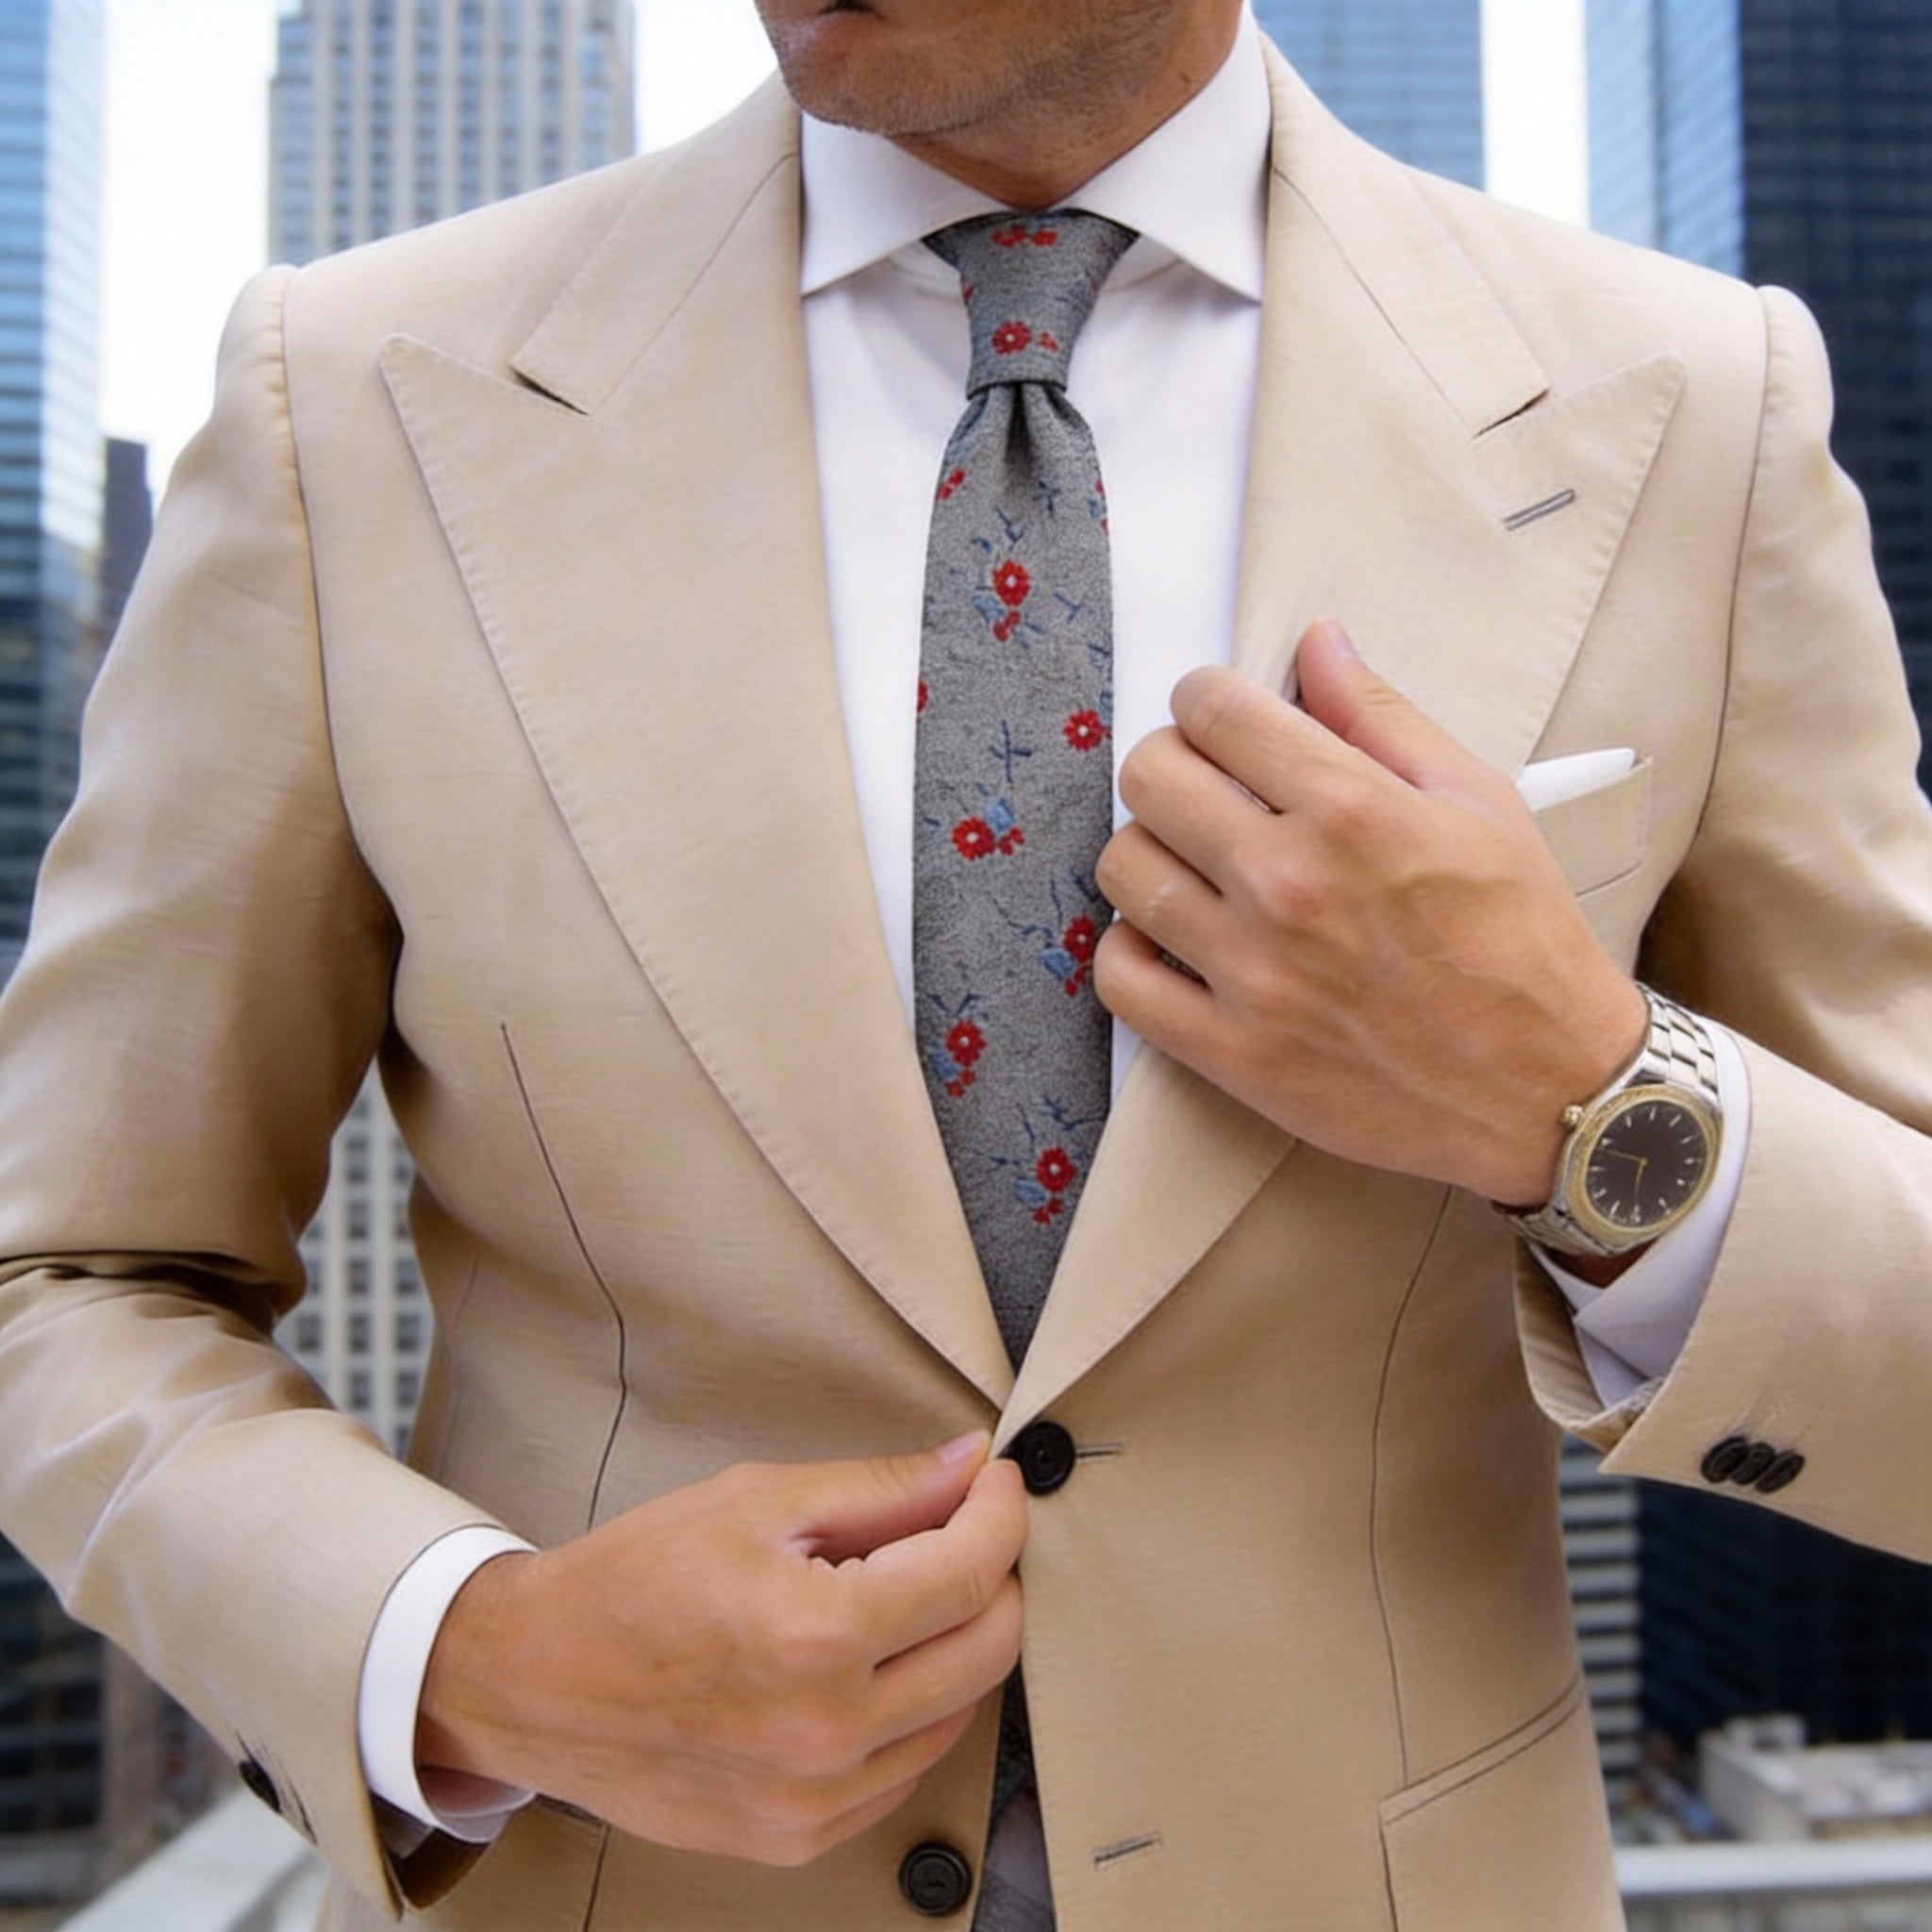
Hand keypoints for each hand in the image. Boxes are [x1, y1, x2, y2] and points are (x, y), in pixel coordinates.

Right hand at [415, 1431, 1025, 1867]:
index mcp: (815, 1635)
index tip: (995, 1483)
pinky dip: (913, 1710)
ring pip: (960, 1713)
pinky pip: (906, 1770)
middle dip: (994, 1575)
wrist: (533, 1682)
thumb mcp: (756, 1501)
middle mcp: (827, 1731)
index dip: (1000, 1512)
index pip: (971, 1571)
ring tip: (902, 1596)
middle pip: (989, 1649)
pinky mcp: (799, 1838)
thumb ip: (879, 1488)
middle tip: (961, 1531)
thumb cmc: (633, 1580)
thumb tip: (971, 1466)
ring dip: (956, 1644)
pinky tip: (868, 1665)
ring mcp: (815, 1800)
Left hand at [1092, 618, 1647, 1207]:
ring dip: (1148, 852)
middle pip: (1148, 778)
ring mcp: (1252, 973)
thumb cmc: (1523, 939)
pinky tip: (1174, 940)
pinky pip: (1120, 977)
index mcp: (1350, 810)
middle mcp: (1288, 884)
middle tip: (1205, 789)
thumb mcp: (1479, 802)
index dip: (1205, 699)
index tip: (1220, 718)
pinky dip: (1131, 950)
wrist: (1551, 1089)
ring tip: (1192, 866)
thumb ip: (1383, 717)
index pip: (1213, 710)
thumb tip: (1316, 641)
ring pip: (1122, 869)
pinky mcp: (1232, 1052)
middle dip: (1170, 764)